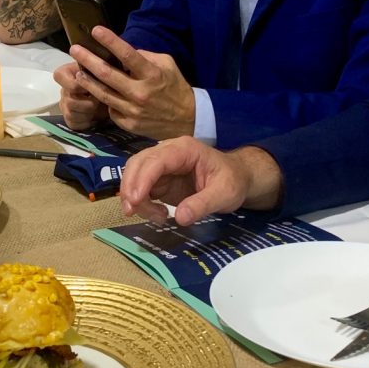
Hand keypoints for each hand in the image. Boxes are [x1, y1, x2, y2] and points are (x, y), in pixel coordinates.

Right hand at [54, 61, 107, 130]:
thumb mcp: (102, 69)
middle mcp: (63, 90)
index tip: (89, 86)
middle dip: (88, 101)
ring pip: (71, 112)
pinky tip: (95, 116)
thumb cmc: (106, 79)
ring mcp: (65, 106)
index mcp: (67, 73)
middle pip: (69, 99)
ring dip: (89, 111)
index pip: (59, 76)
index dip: (75, 83)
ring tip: (99, 106)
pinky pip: (74, 123)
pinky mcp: (70, 119)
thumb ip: (97, 66)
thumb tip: (98, 65)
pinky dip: (87, 122)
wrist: (115, 97)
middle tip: (100, 99)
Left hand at [70, 27, 194, 138]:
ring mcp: (133, 110)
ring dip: (87, 81)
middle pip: (107, 74)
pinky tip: (96, 93)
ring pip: (103, 94)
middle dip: (88, 60)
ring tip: (77, 72)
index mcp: (152, 74)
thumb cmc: (175, 87)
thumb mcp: (167, 64)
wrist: (188, 119)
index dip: (110, 41)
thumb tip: (124, 51)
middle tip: (74, 49)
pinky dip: (103, 100)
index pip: (127, 54)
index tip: (96, 30)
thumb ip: (146, 56)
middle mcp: (140, 92)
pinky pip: (110, 109)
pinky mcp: (129, 124)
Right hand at [120, 137, 279, 225]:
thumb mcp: (224, 194)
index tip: (135, 201)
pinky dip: (142, 203)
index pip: (156, 160)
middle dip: (130, 187)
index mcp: (184, 149)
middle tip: (132, 212)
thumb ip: (202, 204)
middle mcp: (169, 152)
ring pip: (135, 175)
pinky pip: (142, 188)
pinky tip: (158, 215)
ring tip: (158, 217)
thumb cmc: (233, 181)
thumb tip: (180, 217)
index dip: (142, 179)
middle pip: (138, 164)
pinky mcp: (160, 179)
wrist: (237, 179)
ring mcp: (162, 166)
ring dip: (135, 197)